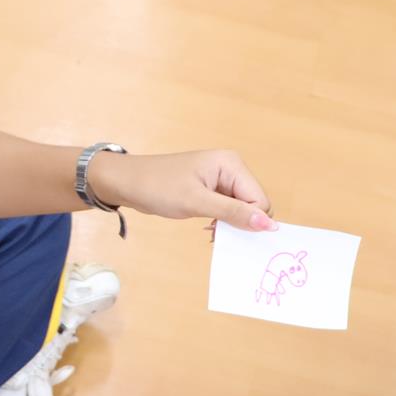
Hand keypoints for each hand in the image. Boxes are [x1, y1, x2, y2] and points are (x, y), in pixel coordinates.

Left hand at [90, 150, 275, 231]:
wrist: (126, 182)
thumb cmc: (158, 187)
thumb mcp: (196, 202)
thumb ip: (233, 213)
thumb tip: (269, 225)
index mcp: (231, 164)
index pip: (260, 199)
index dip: (250, 220)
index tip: (227, 231)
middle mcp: (230, 167)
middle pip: (253, 203)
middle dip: (240, 222)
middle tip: (214, 231)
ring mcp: (220, 178)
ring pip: (241, 208)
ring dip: (229, 223)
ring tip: (208, 229)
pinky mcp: (210, 188)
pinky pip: (228, 208)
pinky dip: (221, 219)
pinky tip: (206, 225)